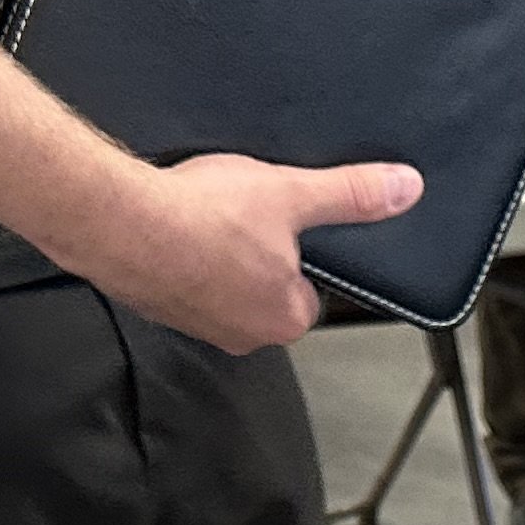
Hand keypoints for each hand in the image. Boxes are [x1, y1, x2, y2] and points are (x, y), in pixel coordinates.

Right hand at [31, 146, 422, 349]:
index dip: (300, 251)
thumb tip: (404, 189)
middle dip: (257, 253)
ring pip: (222, 284)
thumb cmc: (202, 217)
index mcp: (285, 319)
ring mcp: (196, 325)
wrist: (119, 220)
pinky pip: (182, 279)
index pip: (310, 289)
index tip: (285, 223)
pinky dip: (181, 254)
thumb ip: (350, 195)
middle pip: (266, 288)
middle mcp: (242, 334)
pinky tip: (174, 224)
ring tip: (206, 215)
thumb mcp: (292, 193)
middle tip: (243, 212)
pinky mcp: (156, 307)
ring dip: (217, 253)